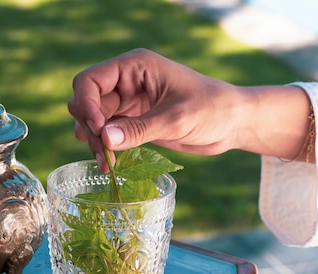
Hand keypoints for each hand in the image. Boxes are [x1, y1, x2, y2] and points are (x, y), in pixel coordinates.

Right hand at [68, 48, 311, 170]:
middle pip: (85, 102)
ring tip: (107, 163)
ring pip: (92, 120)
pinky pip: (106, 134)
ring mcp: (126, 103)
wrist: (232, 123)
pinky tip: (111, 163)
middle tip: (103, 153)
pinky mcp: (131, 122)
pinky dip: (104, 148)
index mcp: (134, 67)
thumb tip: (104, 139)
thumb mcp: (176, 119)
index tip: (98, 130)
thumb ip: (139, 129)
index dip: (86, 105)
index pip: (90, 81)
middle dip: (89, 127)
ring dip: (93, 141)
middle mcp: (125, 82)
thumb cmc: (212, 109)